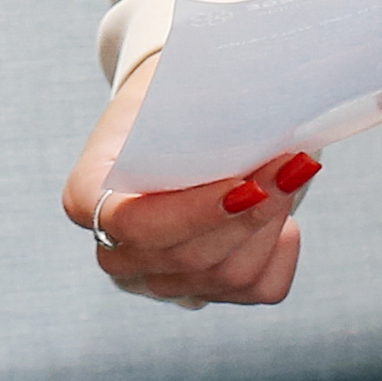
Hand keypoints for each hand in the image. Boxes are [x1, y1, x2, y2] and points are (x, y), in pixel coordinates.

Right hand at [61, 60, 326, 306]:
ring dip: (270, 225)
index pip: (133, 224)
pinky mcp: (205, 291)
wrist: (178, 111)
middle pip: (186, 258)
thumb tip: (267, 118)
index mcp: (88, 195)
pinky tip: (283, 217)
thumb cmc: (174, 95)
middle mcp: (117, 251)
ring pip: (226, 278)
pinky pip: (257, 291)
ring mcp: (159, 280)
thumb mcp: (176, 89)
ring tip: (292, 174)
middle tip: (293, 163)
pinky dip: (281, 253)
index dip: (194, 212)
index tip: (248, 183)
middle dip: (250, 212)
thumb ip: (202, 111)